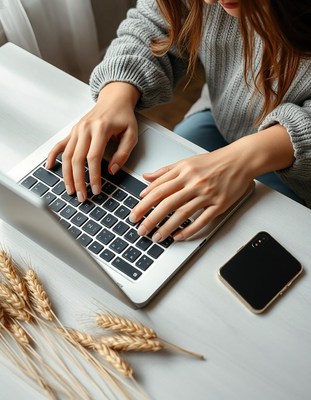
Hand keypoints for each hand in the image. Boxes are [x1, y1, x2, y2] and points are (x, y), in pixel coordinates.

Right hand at [46, 83, 140, 201]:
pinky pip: (59, 145)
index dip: (93, 176)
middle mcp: (85, 129)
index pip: (93, 158)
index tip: (96, 190)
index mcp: (100, 129)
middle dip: (78, 181)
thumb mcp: (131, 134)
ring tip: (70, 190)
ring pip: (66, 155)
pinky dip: (53, 156)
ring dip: (66, 175)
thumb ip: (123, 153)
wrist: (114, 99)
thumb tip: (112, 170)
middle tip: (82, 196)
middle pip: (76, 159)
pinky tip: (50, 167)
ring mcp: (76, 130)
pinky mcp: (73, 131)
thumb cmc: (123, 116)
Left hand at [129, 143, 253, 240]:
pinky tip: (179, 236)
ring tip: (156, 237)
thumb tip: (146, 178)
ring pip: (182, 213)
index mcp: (183, 171)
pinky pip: (202, 220)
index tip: (135, 213)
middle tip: (140, 229)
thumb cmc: (213, 162)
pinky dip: (189, 230)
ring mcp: (207, 194)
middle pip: (166, 203)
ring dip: (167, 227)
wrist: (240, 160)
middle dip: (150, 218)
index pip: (158, 189)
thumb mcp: (186, 162)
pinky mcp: (219, 204)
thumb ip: (165, 171)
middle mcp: (193, 182)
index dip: (144, 203)